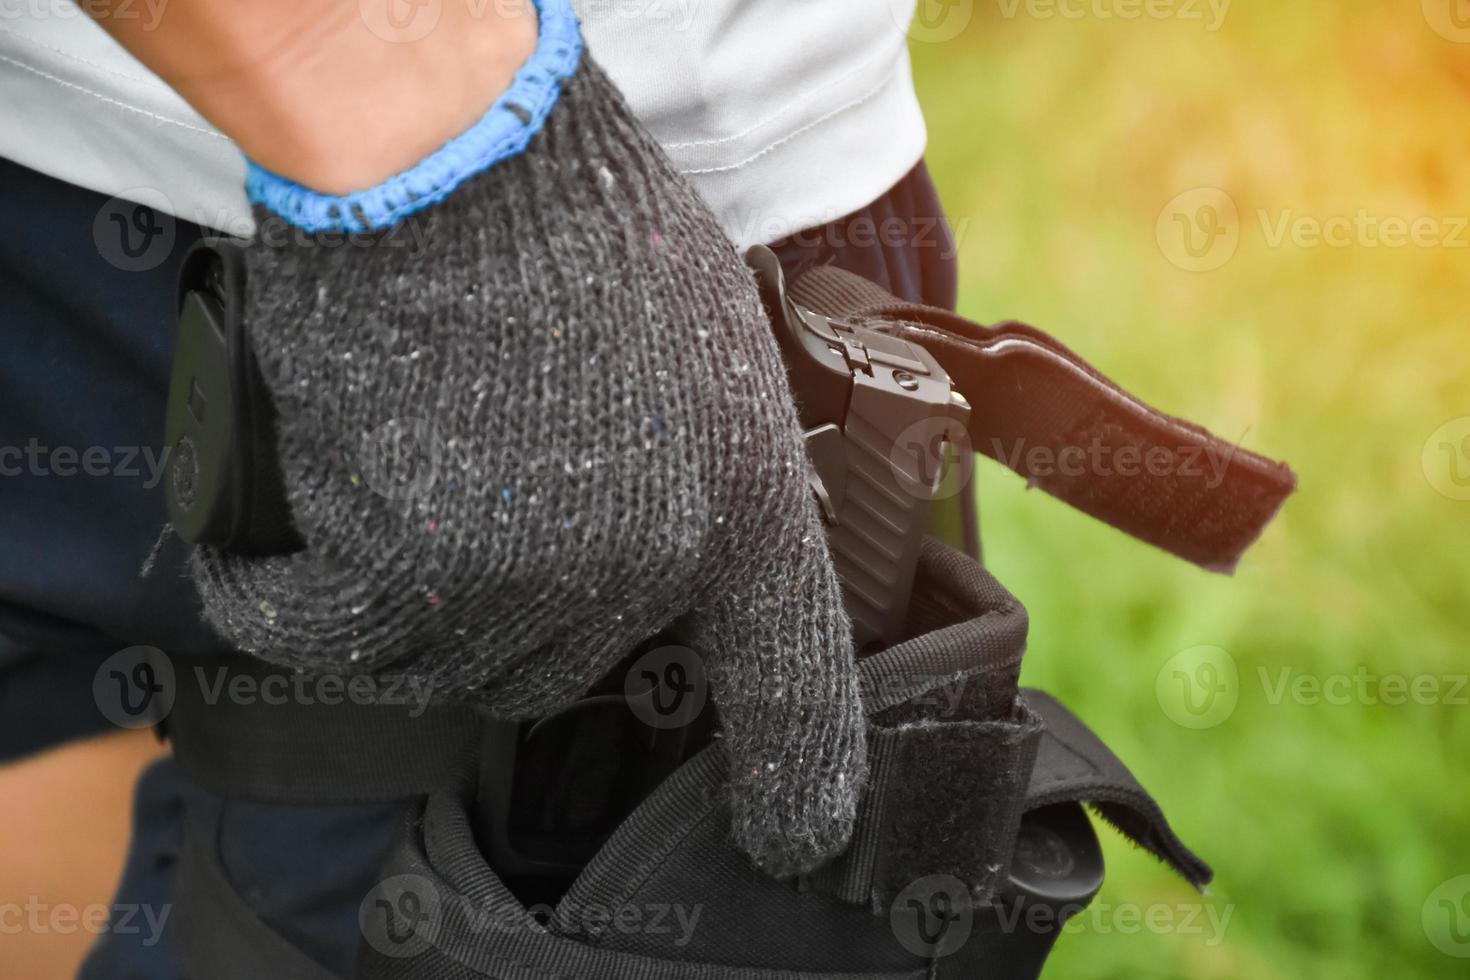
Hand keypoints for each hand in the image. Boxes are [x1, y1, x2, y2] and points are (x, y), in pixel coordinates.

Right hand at [193, 12, 865, 876]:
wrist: (457, 161)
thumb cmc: (581, 224)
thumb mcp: (707, 345)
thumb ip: (700, 463)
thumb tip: (658, 537)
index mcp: (740, 503)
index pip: (790, 679)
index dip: (798, 777)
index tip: (796, 837)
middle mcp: (640, 567)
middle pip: (566, 669)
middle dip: (530, 608)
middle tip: (493, 509)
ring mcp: (516, 580)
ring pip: (448, 663)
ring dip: (412, 606)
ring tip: (389, 509)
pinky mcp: (391, 568)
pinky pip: (325, 632)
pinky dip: (289, 596)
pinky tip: (285, 555)